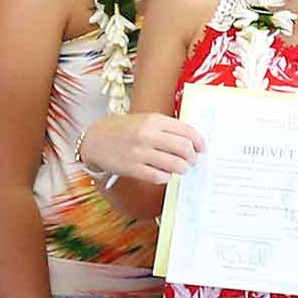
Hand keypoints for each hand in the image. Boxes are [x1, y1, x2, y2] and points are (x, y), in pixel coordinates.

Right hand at [77, 111, 201, 183]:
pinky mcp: (133, 168)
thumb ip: (166, 128)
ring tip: (183, 168)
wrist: (95, 140)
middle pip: (184, 148)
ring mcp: (140, 152)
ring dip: (184, 168)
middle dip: (193, 157)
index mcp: (154, 120)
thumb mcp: (145, 120)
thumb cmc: (123, 129)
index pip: (187, 130)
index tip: (202, 147)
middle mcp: (148, 135)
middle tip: (194, 160)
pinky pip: (159, 176)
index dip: (199, 141)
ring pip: (175, 164)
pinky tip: (166, 174)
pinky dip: (167, 177)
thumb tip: (191, 140)